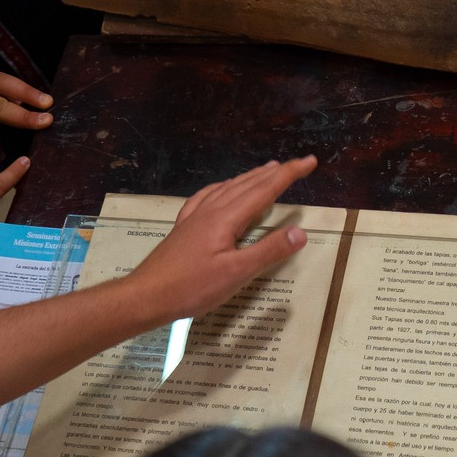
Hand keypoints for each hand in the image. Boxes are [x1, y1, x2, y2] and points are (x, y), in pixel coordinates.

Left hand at [122, 157, 318, 324]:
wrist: (146, 295)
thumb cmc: (192, 287)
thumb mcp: (236, 274)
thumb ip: (268, 251)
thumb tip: (300, 231)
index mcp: (226, 217)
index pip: (265, 189)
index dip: (290, 174)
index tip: (310, 161)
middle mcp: (211, 210)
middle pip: (248, 184)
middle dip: (276, 172)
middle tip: (298, 164)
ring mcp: (195, 216)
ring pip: (228, 187)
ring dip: (251, 177)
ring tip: (267, 170)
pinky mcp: (184, 226)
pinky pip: (208, 196)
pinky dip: (223, 187)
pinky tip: (221, 190)